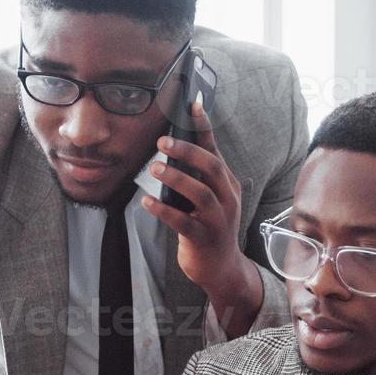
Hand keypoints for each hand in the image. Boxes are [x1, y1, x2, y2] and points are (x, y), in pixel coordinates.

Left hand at [141, 100, 261, 335]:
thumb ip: (195, 178)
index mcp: (227, 185)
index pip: (216, 150)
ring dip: (176, 178)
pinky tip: (147, 202)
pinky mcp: (204, 239)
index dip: (204, 127)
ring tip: (154, 168)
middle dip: (187, 151)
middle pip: (211, 167)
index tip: (192, 105)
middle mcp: (228, 199)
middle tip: (162, 141)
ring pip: (201, 193)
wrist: (221, 269)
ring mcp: (218, 220)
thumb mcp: (207, 200)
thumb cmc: (208, 228)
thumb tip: (170, 151)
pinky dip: (164, 211)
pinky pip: (183, 222)